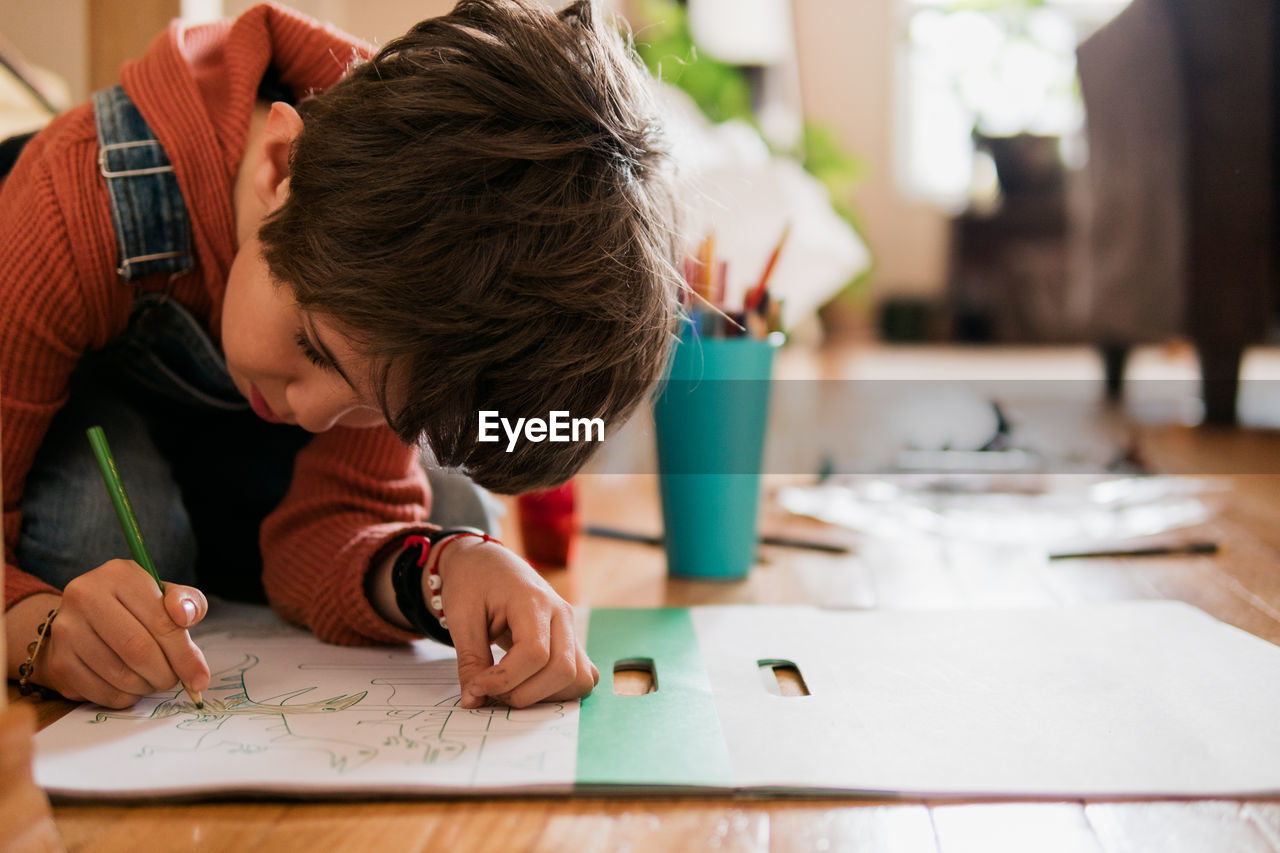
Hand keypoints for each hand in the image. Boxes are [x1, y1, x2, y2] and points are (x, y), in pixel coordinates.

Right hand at [14, 560, 210, 707]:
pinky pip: (101, 692)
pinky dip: (125, 697)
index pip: (161, 622)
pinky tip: (131, 686)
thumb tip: (186, 617)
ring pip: (120, 675)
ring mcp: (66, 630)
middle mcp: (85, 597)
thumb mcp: (163, 595)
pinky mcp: (58, 661)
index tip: (200, 678)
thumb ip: (187, 603)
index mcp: (119, 575)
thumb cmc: (134, 608)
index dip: (185, 655)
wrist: (82, 619)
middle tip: (175, 681)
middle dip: (166, 674)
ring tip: (153, 680)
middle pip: (138, 651)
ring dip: (146, 687)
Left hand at [436, 538, 597, 708]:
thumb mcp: (461, 616)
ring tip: (508, 688)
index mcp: (534, 600)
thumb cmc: (473, 581)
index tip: (475, 686)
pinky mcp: (571, 641)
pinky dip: (558, 691)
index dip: (505, 680)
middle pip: (562, 670)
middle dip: (523, 693)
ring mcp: (570, 628)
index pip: (535, 653)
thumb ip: (470, 660)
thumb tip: (474, 700)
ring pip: (578, 677)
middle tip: (490, 690)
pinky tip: (527, 685)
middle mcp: (561, 613)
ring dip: (543, 695)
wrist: (487, 562)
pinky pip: (580, 675)